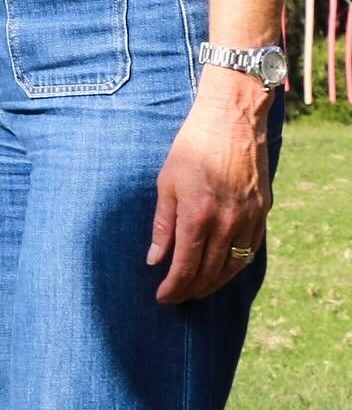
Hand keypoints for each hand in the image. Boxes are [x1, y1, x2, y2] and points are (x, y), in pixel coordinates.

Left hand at [146, 83, 271, 302]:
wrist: (231, 120)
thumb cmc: (192, 146)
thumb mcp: (166, 181)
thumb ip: (163, 224)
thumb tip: (155, 260)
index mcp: (197, 215)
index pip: (186, 267)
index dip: (173, 287)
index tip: (162, 297)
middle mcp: (226, 224)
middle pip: (209, 273)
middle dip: (191, 289)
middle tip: (177, 297)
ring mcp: (248, 220)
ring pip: (232, 268)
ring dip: (213, 284)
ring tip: (197, 289)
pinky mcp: (262, 214)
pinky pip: (249, 252)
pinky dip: (234, 267)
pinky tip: (223, 270)